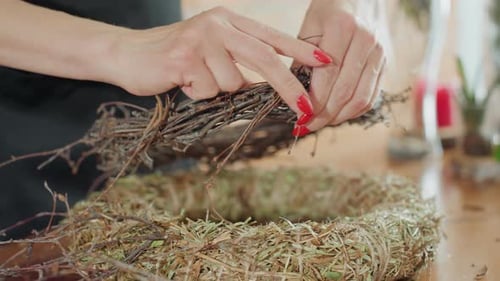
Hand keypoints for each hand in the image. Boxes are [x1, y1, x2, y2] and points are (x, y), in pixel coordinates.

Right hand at [109, 6, 331, 118]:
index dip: (300, 50)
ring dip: (218, 90)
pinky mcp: (183, 57)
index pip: (272, 36)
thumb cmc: (175, 59)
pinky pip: (208, 90)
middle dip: (288, 87)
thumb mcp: (212, 53)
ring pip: (232, 82)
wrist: (128, 55)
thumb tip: (269, 87)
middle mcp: (218, 25)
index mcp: (229, 21)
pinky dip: (198, 94)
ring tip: (195, 79)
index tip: (326, 62)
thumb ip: (239, 63)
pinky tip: (182, 82)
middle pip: (264, 58)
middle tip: (306, 109)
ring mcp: (200, 39)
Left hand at [292, 0, 384, 135]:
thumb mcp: (309, 28)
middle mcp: (367, 41)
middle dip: (323, 116)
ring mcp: (380, 53)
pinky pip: (372, 96)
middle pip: (345, 92)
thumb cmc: (329, 10)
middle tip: (306, 126)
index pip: (327, 77)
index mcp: (343, 28)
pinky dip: (353, 111)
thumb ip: (302, 61)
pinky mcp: (387, 63)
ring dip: (339, 118)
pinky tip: (337, 114)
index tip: (298, 118)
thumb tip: (293, 98)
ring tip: (320, 123)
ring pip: (361, 99)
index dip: (312, 102)